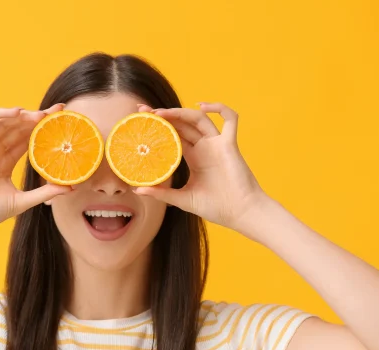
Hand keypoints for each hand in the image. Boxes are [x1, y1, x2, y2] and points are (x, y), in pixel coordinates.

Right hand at [0, 103, 70, 237]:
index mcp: (4, 163)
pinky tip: (19, 113)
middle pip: (18, 129)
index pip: (25, 141)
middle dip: (36, 118)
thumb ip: (45, 192)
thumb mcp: (23, 200)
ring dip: (23, 116)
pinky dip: (1, 114)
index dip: (41, 130)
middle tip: (56, 112)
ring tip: (42, 115)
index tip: (58, 123)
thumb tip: (69, 188)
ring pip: (5, 123)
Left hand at [135, 102, 267, 231]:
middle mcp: (204, 147)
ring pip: (198, 119)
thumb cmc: (216, 207)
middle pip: (182, 124)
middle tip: (142, 110)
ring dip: (180, 112)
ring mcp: (217, 144)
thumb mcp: (182, 199)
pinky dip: (220, 108)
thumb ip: (162, 193)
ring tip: (160, 113)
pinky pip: (230, 120)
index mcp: (193, 157)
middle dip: (163, 115)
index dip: (159, 126)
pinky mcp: (229, 145)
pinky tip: (202, 107)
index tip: (140, 119)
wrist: (240, 213)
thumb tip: (137, 190)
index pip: (173, 135)